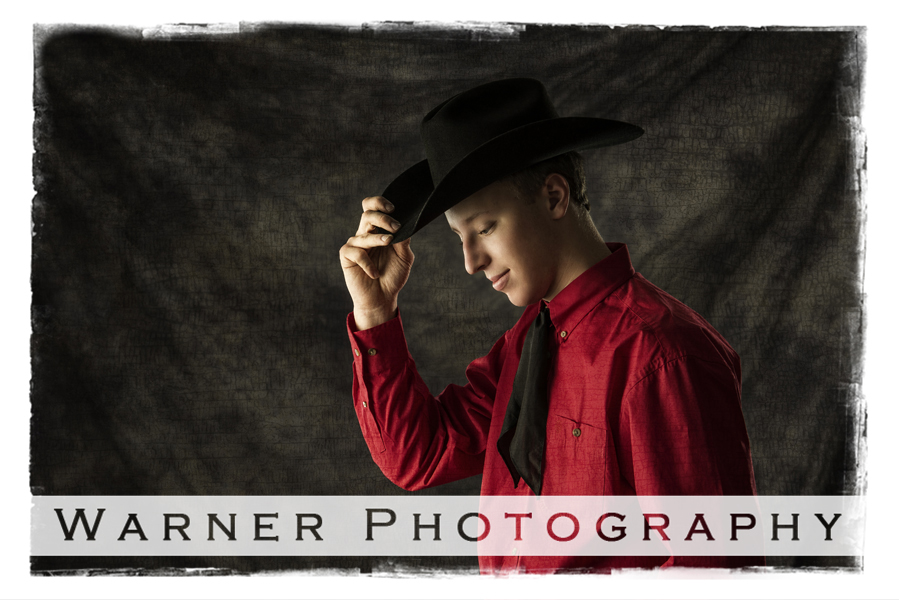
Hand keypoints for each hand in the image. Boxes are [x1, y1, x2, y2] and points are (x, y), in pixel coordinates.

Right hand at [339, 196, 413, 329]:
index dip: (379, 203)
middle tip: (395, 227)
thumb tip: (404, 226)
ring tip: (389, 242)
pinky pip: (356, 252)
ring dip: (377, 238)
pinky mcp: (347, 257)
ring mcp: (355, 245)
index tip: (393, 208)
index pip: (373, 208)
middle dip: (382, 218)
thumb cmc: (392, 276)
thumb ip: (404, 241)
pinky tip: (374, 273)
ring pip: (363, 234)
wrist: (382, 298)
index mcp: (378, 231)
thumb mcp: (404, 258)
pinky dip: (367, 262)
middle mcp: (365, 234)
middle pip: (368, 215)